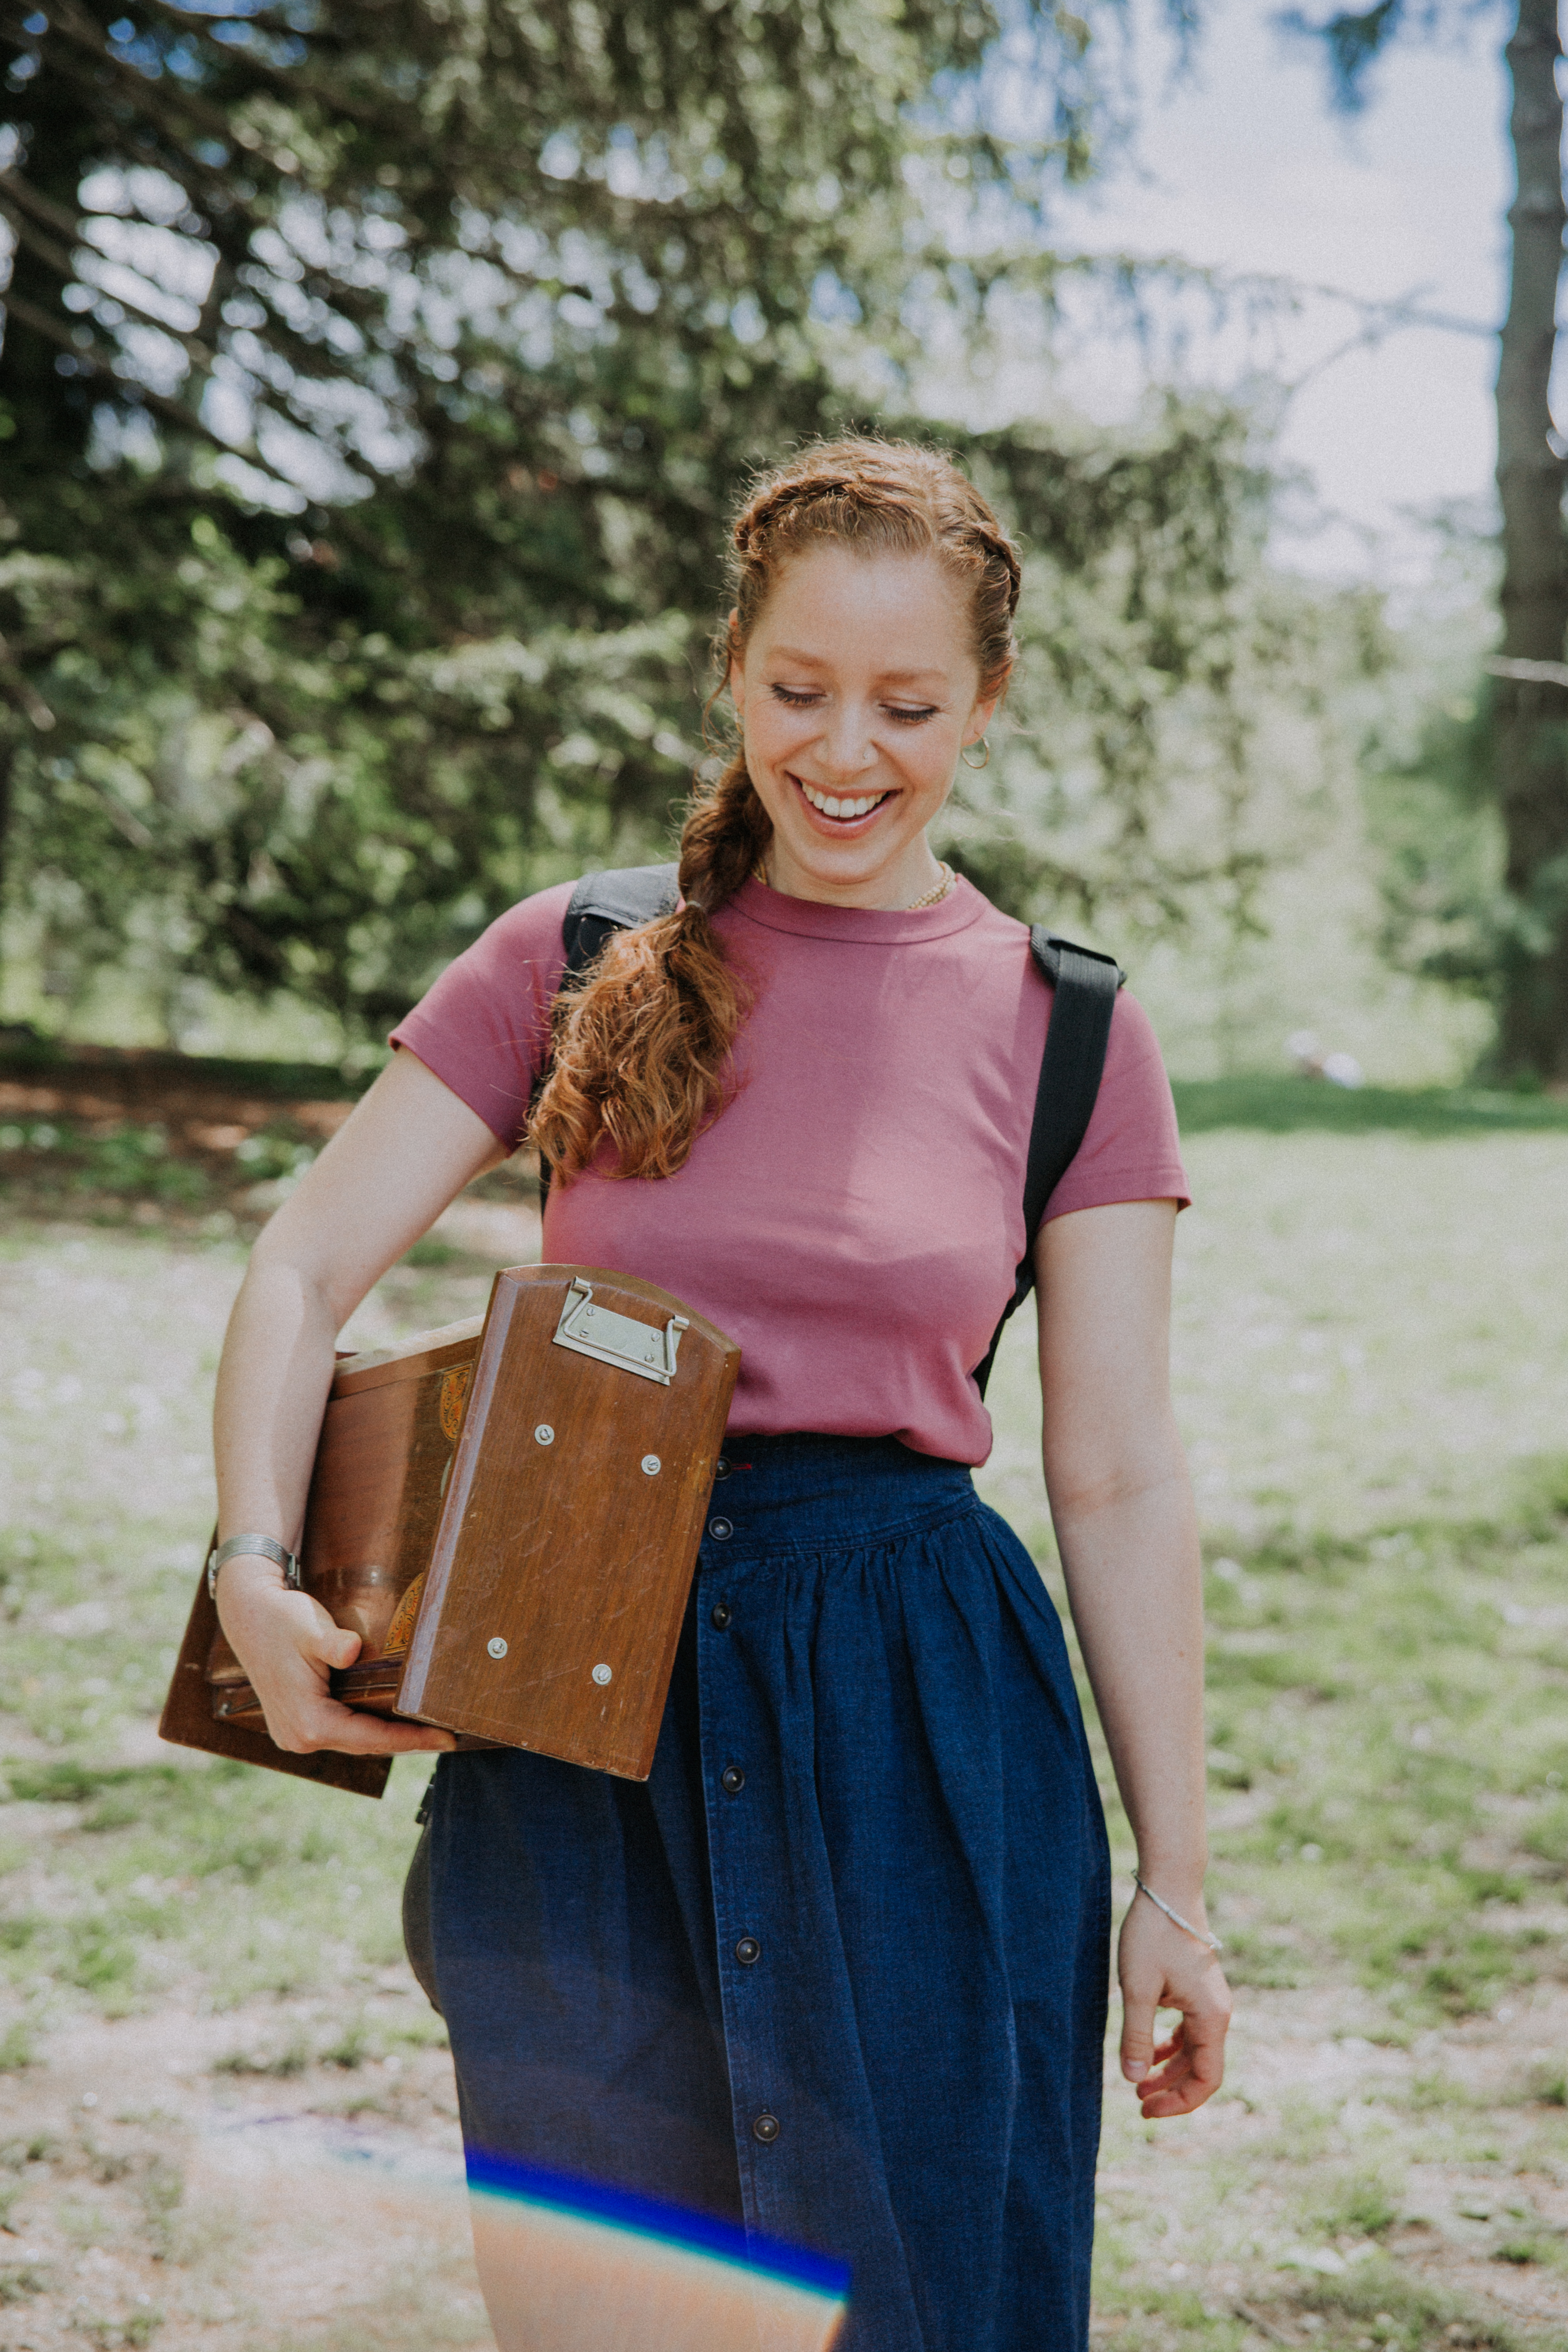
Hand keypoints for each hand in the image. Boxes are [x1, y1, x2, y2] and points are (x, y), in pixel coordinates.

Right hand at [215, 1557, 455, 1757]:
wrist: (248, 1614)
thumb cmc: (282, 1619)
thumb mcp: (309, 1628)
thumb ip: (332, 1644)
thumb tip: (350, 1650)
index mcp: (307, 1722)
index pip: (371, 1737)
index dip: (411, 1739)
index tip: (446, 1739)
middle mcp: (298, 1737)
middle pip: (365, 1745)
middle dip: (407, 1742)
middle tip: (447, 1737)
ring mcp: (294, 1734)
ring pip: (354, 1741)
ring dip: (389, 1737)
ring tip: (428, 1732)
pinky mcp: (296, 1725)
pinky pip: (342, 1733)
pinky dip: (369, 1729)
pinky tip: (393, 1721)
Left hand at [1117, 1883, 1231, 2117]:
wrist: (1169, 1888)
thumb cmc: (1152, 1934)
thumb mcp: (1137, 1988)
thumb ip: (1136, 2035)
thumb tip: (1133, 2079)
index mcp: (1211, 2018)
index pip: (1206, 2079)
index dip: (1179, 2102)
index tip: (1146, 2108)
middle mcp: (1217, 2012)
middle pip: (1201, 2068)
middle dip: (1171, 2090)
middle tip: (1138, 2102)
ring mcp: (1209, 2000)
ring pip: (1194, 2050)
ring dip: (1169, 2069)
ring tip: (1138, 2083)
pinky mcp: (1197, 1988)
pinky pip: (1189, 2029)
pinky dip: (1170, 2045)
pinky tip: (1148, 2051)